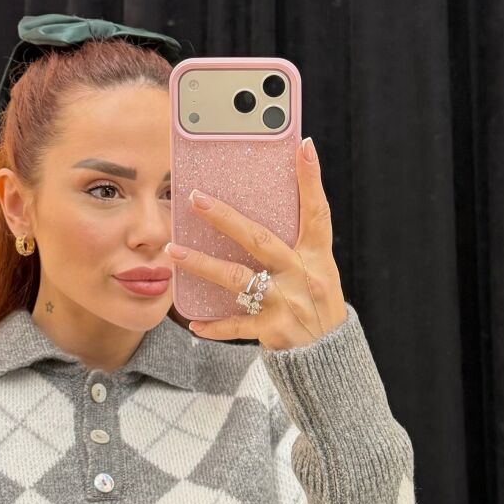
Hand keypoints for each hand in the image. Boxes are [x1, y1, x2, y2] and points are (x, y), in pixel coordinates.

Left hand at [165, 135, 348, 349]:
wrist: (330, 356)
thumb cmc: (317, 303)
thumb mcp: (319, 269)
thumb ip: (296, 242)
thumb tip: (268, 204)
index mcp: (318, 257)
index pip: (317, 212)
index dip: (311, 180)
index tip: (304, 147)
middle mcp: (302, 276)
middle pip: (260, 240)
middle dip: (225, 217)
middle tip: (195, 198)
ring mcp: (286, 303)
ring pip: (238, 279)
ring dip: (202, 265)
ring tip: (173, 252)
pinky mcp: (272, 329)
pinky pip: (236, 325)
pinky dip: (214, 325)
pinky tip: (192, 322)